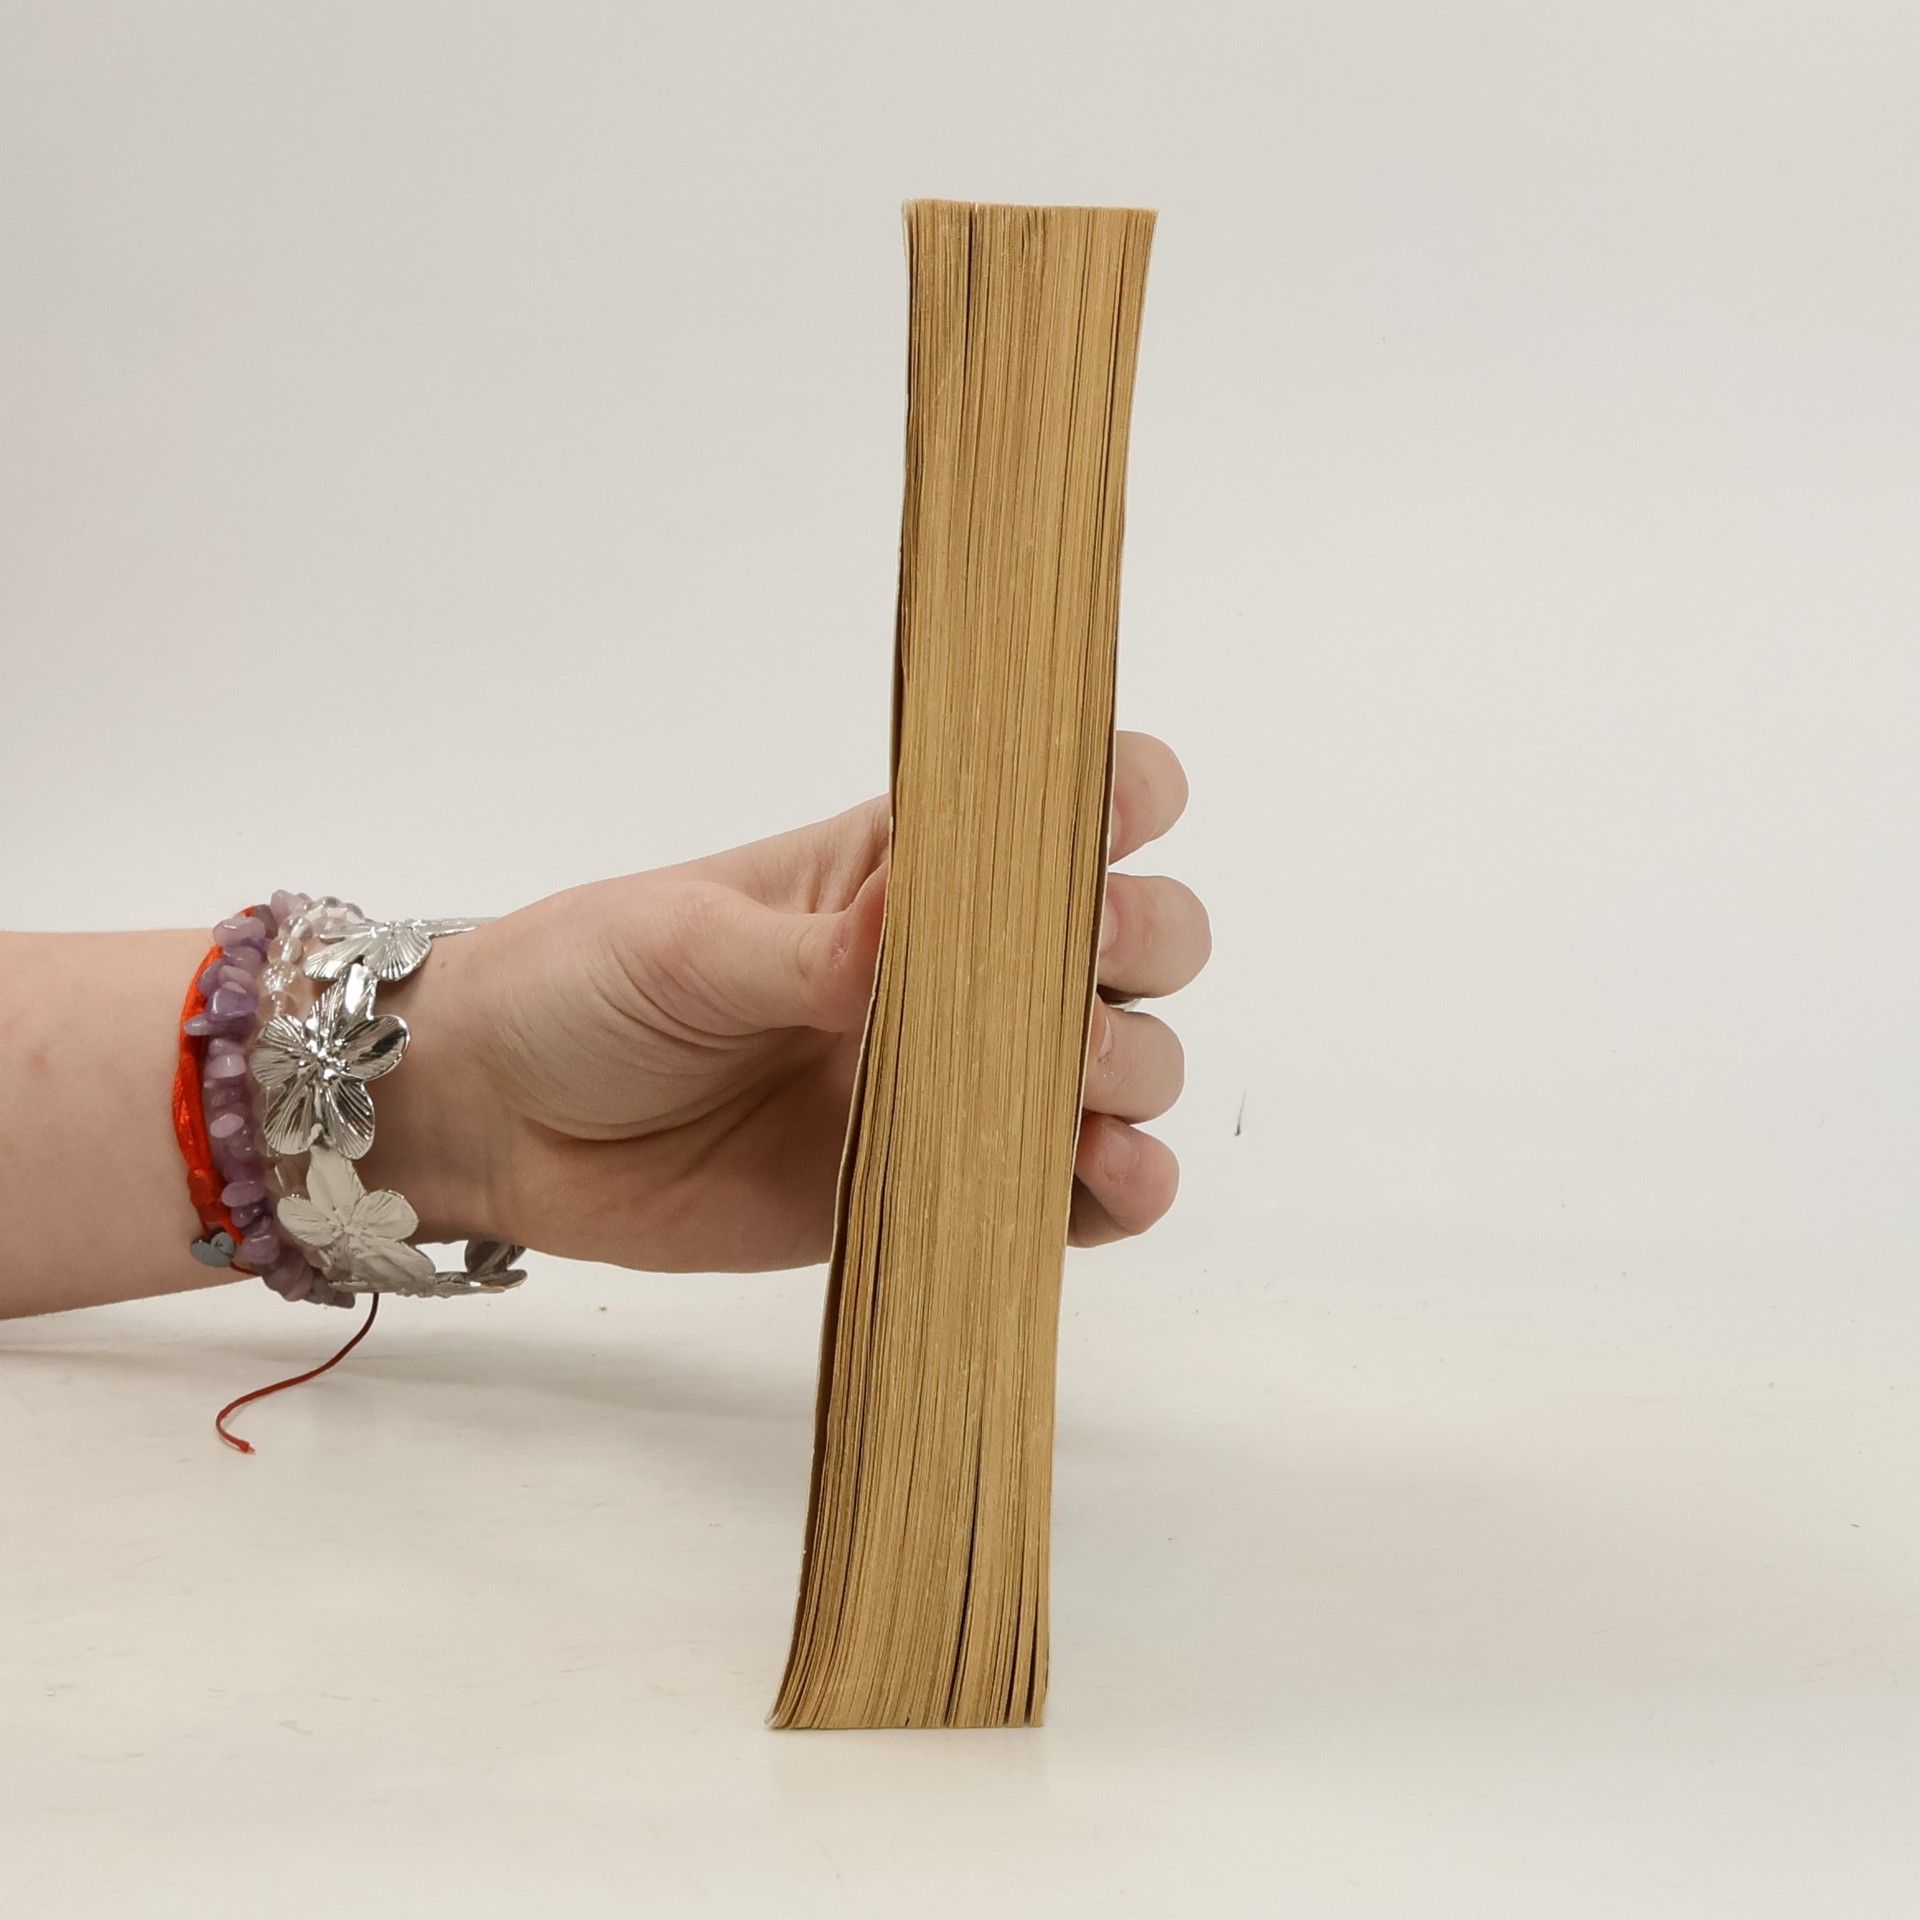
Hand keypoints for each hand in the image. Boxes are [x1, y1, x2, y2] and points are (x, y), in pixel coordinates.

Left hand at [387, 733, 1209, 1271]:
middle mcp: (959, 968)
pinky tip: (1113, 1177)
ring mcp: (962, 1082)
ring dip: (1135, 1071)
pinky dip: (1119, 1188)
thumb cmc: (588, 986)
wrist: (508, 1120)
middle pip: (1134, 935)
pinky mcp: (945, 1184)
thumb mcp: (687, 943)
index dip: (1116, 796)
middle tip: (1077, 972)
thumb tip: (919, 931)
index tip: (1116, 820)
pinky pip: (1070, 1192)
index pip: (1056, 806)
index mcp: (905, 869)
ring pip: (1127, 1063)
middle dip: (1139, 942)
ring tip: (1075, 1091)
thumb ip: (811, 952)